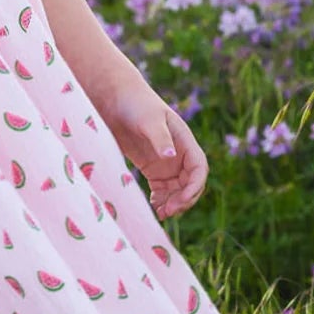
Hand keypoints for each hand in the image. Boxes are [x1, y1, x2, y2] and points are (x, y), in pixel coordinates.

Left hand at [95, 74, 208, 221]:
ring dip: (173, 203)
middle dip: (184, 199)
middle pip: (190, 183)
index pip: (199, 168)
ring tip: (160, 213)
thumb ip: (160, 138)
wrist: (114, 100)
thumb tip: (171, 157)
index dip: (195, 186)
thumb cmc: (135, 104)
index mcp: (184, 141)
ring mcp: (165, 162)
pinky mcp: (151, 168)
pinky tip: (153, 207)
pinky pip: (162, 189)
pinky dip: (161, 200)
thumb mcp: (149, 120)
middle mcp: (178, 154)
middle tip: (168, 211)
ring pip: (177, 189)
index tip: (183, 199)